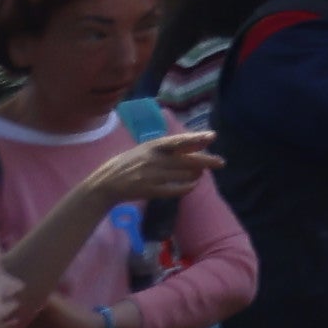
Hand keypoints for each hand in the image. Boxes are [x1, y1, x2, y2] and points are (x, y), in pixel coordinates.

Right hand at [76, 138, 214, 215]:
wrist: (107, 182)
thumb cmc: (130, 163)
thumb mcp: (146, 149)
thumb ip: (168, 147)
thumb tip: (196, 143)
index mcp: (152, 146)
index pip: (178, 141)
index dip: (196, 139)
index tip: (212, 137)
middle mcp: (153, 158)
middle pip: (185, 159)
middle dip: (205, 160)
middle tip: (221, 162)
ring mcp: (151, 175)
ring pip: (182, 174)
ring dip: (196, 174)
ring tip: (201, 173)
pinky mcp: (149, 190)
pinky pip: (174, 189)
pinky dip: (186, 188)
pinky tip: (192, 186)